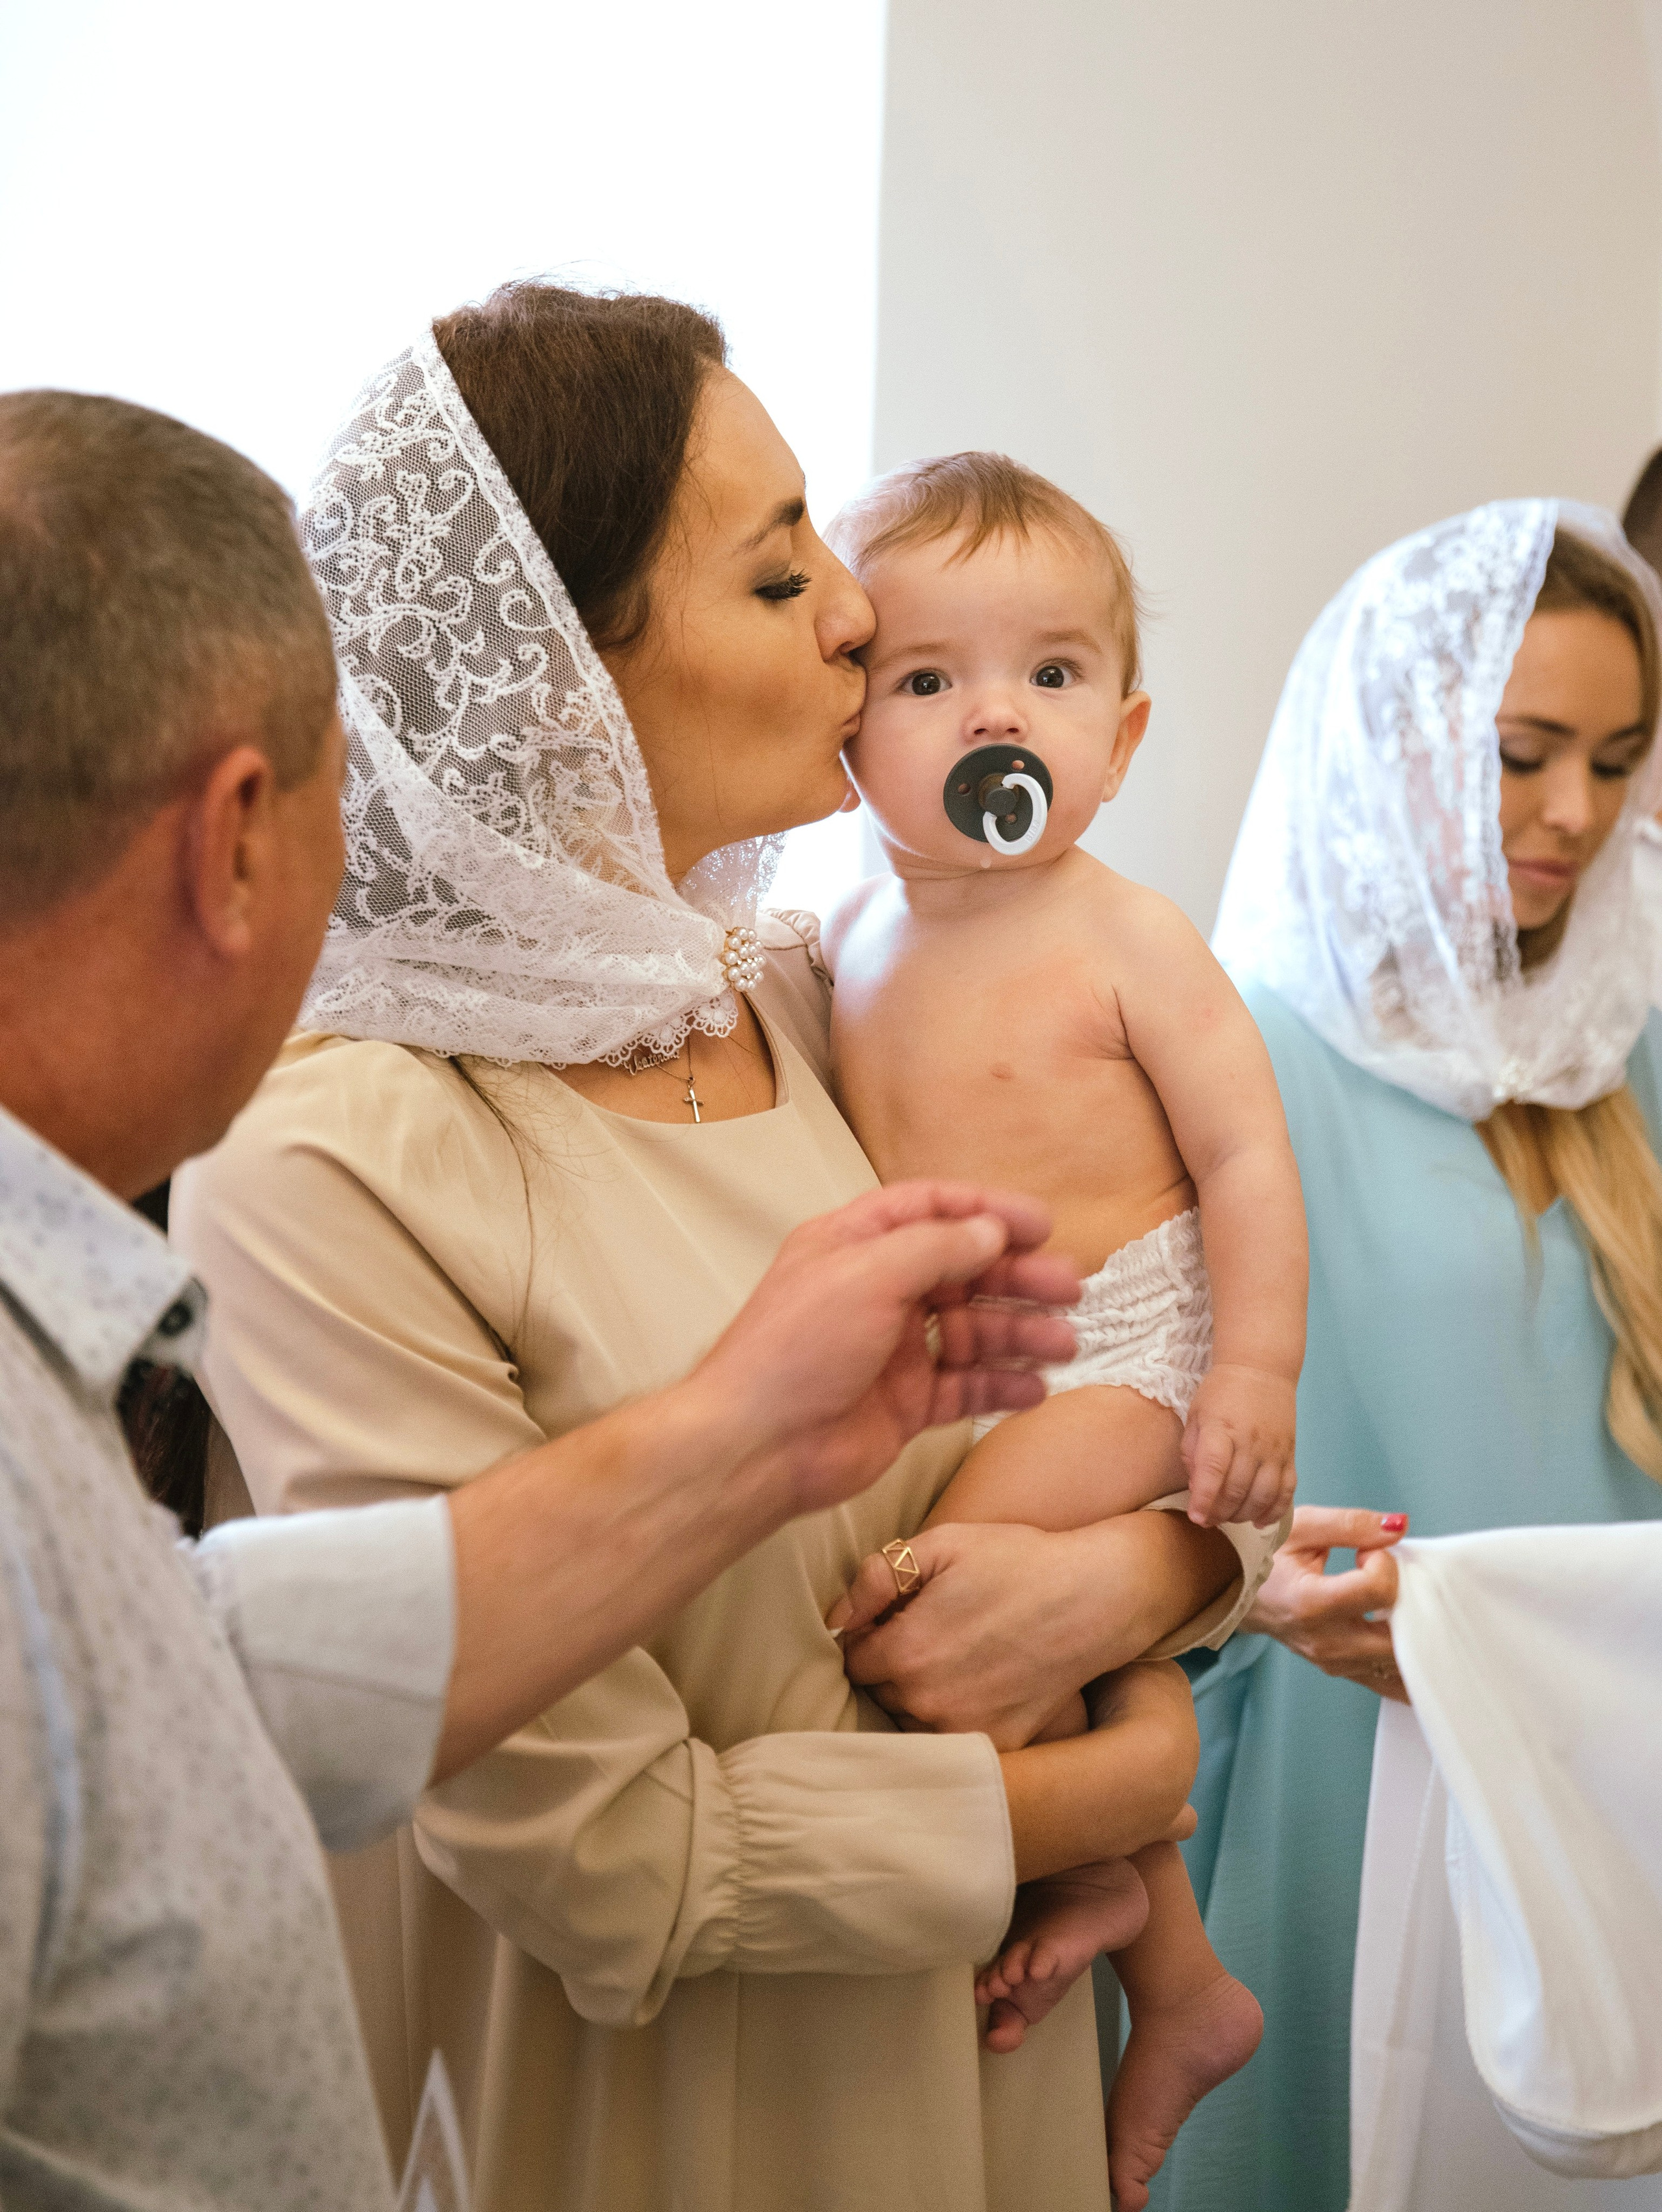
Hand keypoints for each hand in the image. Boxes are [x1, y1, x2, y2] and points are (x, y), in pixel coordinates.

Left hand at [694, 1180, 1078, 1519]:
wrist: (758, 1446)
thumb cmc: (797, 1349)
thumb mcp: (867, 1275)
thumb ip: (936, 1248)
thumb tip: (991, 1231)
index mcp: (855, 1244)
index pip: (932, 1210)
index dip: (988, 1212)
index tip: (1041, 1226)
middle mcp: (878, 1291)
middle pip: (963, 1271)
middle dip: (1018, 1278)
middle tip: (1070, 1288)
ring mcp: (894, 1350)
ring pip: (972, 1331)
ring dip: (1020, 1334)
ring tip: (1064, 1343)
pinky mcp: (906, 1404)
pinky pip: (965, 1388)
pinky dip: (1001, 1386)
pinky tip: (1034, 1388)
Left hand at [827, 1514, 1235, 1748]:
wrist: (1095, 1596)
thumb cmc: (1017, 1560)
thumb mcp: (942, 1544)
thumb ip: (877, 1576)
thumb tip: (834, 1617)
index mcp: (904, 1654)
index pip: (853, 1660)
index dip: (871, 1636)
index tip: (897, 1619)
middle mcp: (927, 1704)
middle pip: (881, 1695)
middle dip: (894, 1668)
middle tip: (934, 1634)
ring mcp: (965, 1732)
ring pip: (915, 1722)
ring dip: (923, 1698)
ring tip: (960, 1658)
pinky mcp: (1000, 1748)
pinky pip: (956, 1743)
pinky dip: (959, 1721)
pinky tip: (983, 1685)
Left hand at [1181, 1363, 1296, 1529]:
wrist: (1261, 1369)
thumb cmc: (1221, 1392)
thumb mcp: (1196, 1415)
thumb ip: (1192, 1452)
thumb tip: (1197, 1488)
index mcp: (1221, 1428)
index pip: (1214, 1470)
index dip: (1204, 1498)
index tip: (1196, 1517)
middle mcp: (1250, 1441)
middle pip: (1237, 1490)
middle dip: (1219, 1513)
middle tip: (1207, 1520)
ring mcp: (1274, 1450)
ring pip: (1262, 1496)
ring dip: (1243, 1515)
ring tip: (1229, 1517)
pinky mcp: (1290, 1455)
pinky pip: (1287, 1491)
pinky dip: (1274, 1511)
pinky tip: (1259, 1520)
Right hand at [1243, 1505, 1407, 1700]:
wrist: (1234, 1590)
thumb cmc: (1263, 1555)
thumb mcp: (1301, 1527)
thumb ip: (1351, 1524)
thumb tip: (1398, 1526)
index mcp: (1311, 1604)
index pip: (1380, 1590)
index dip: (1383, 1562)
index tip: (1365, 1551)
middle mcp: (1325, 1642)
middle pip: (1399, 1635)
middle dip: (1406, 1600)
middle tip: (1385, 1577)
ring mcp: (1333, 1662)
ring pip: (1399, 1663)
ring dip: (1410, 1631)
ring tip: (1390, 1598)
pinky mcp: (1341, 1670)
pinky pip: (1387, 1680)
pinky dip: (1405, 1664)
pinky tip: (1409, 1642)